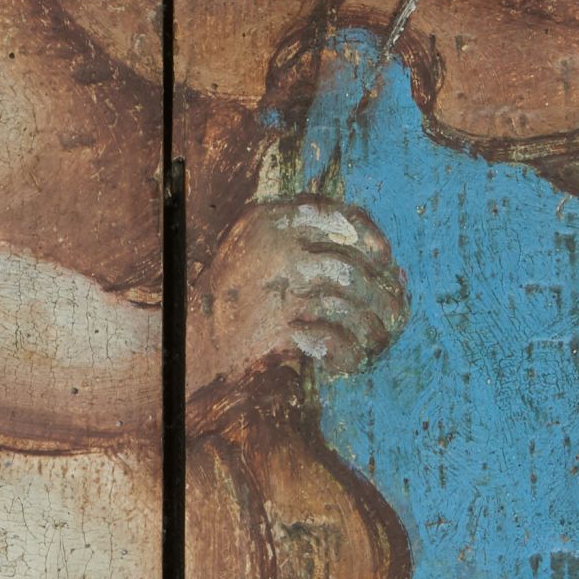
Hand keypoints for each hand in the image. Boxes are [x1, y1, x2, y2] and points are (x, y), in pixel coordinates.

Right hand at [188, 200, 407, 397]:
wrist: (185, 340)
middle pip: (349, 266)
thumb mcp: (254, 248)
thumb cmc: (229, 299)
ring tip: (376, 342)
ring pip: (346, 302)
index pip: (335, 216)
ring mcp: (275, 286)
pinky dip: (344, 352)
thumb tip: (377, 259)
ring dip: (370, 326)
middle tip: (393, 314)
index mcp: (268, 220)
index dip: (369, 236)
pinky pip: (329, 338)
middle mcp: (274, 247)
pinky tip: (344, 362)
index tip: (386, 258)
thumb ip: (301, 241)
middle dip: (380, 295)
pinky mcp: (275, 327)